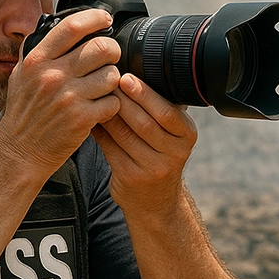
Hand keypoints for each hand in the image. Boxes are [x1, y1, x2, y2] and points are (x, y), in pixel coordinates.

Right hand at [0, 8, 122, 176]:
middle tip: (109, 58)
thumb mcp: (21, 76)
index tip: (105, 18)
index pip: (72, 27)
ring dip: (113, 81)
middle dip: (112, 51)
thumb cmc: (23, 114)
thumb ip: (40, 53)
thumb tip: (59, 29)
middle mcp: (53, 76)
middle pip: (102, 47)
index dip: (95, 18)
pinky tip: (99, 109)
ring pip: (112, 75)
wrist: (18, 152)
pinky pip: (113, 102)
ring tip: (101, 88)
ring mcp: (69, 97)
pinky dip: (111, 106)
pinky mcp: (82, 119)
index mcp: (37, 61)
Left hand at [91, 73, 197, 215]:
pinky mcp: (131, 177)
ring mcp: (153, 168)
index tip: (126, 77)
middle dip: (123, 99)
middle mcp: (174, 153)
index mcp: (187, 136)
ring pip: (125, 134)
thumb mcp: (172, 136)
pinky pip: (110, 147)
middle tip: (105, 81)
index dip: (145, 94)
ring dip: (108, 113)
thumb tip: (131, 76)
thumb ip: (159, 112)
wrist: (157, 203)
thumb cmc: (160, 159)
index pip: (167, 112)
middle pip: (144, 122)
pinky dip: (99, 131)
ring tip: (95, 96)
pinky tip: (91, 118)